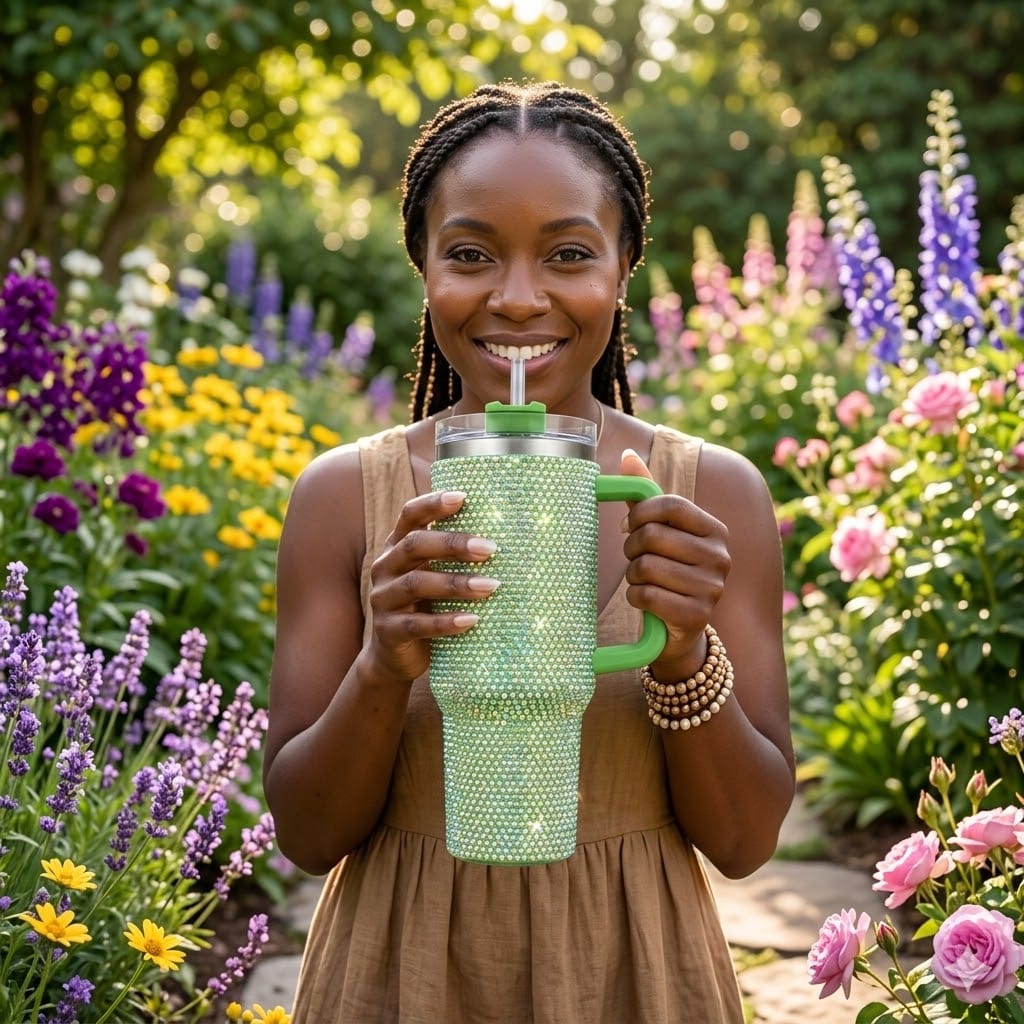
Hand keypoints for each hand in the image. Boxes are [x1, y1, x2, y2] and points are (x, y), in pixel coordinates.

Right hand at [364, 490, 497, 683]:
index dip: (433, 504)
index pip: (410, 516)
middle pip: (415, 545)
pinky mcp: (388, 631)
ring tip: (492, 585)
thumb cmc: (427, 606)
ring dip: (457, 584)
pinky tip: (472, 620)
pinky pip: (417, 624)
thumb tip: (508, 537)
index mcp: (397, 547)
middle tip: (490, 549)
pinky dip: (446, 622)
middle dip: (453, 544)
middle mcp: (385, 567)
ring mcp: (383, 599)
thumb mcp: (434, 576)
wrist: (397, 656)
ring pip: (417, 584)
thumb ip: (453, 557)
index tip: (463, 498)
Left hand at [618, 449, 730, 674]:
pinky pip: (646, 596)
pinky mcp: (698, 615)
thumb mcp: (661, 531)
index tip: (627, 525)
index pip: (671, 505)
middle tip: (634, 558)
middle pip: (653, 536)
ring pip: (646, 567)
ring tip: (643, 580)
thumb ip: (645, 495)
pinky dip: (635, 597)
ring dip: (633, 575)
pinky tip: (645, 601)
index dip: (640, 512)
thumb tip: (627, 456)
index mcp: (715, 530)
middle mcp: (720, 557)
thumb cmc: (668, 569)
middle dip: (631, 548)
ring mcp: (713, 588)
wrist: (681, 628)